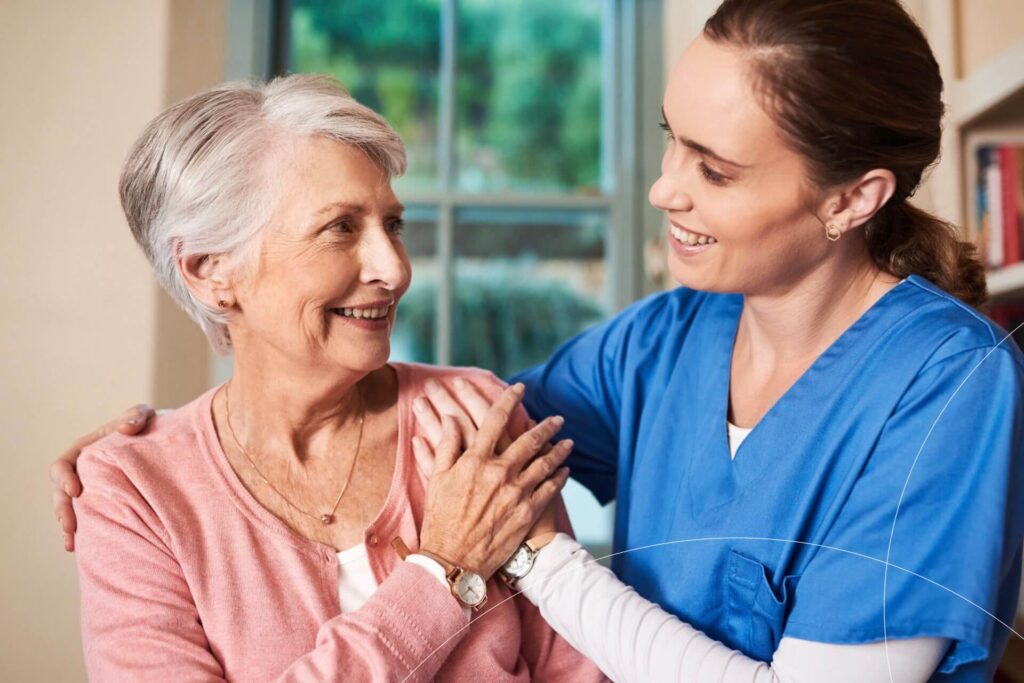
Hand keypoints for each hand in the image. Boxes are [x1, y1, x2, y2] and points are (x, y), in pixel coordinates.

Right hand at [50, 404, 155, 551]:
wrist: (162, 442)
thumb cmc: (149, 426)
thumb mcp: (144, 416)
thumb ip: (135, 417)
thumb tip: (125, 429)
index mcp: (84, 450)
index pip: (63, 465)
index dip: (64, 478)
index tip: (76, 492)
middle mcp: (82, 472)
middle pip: (60, 493)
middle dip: (62, 509)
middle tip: (70, 526)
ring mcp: (90, 489)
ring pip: (69, 509)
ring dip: (68, 526)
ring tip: (71, 542)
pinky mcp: (101, 503)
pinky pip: (86, 518)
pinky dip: (81, 533)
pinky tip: (78, 548)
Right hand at [416, 383, 571, 578]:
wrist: (453, 560)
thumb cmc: (441, 519)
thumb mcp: (437, 479)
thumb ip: (445, 446)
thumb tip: (450, 420)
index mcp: (474, 462)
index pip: (495, 420)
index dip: (508, 400)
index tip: (519, 388)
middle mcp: (498, 473)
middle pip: (528, 440)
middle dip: (546, 426)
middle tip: (557, 418)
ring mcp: (515, 493)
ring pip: (544, 463)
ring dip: (559, 449)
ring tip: (569, 441)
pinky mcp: (526, 512)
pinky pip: (549, 488)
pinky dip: (559, 476)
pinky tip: (565, 469)